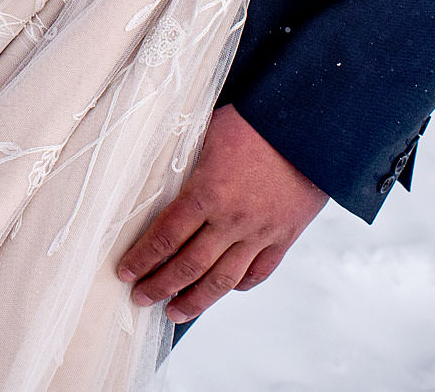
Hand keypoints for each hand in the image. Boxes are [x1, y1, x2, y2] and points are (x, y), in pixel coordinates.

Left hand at [118, 106, 325, 321]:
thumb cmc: (253, 122)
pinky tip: (223, 290)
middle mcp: (232, 220)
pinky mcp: (284, 237)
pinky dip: (239, 285)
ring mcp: (261, 233)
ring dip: (195, 300)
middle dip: (160, 285)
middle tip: (141, 297)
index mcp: (207, 193)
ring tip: (174, 312)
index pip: (165, 236)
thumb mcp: (206, 134)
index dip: (142, 258)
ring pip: (222, 280)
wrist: (309, 128)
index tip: (125, 272)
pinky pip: (259, 272)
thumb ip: (185, 164)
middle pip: (189, 265)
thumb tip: (156, 178)